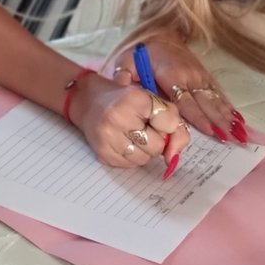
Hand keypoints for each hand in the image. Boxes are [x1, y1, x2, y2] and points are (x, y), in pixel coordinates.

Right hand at [66, 73, 190, 172]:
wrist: (90, 102)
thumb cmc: (126, 100)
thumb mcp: (153, 99)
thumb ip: (173, 123)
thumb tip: (174, 158)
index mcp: (135, 98)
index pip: (170, 123)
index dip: (168, 124)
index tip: (158, 118)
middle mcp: (118, 117)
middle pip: (157, 146)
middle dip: (157, 140)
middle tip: (145, 128)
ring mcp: (108, 137)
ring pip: (144, 159)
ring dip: (145, 150)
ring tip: (134, 135)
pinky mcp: (102, 153)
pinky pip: (130, 165)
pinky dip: (132, 156)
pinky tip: (124, 142)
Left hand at [110, 38, 245, 144]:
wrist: (160, 34)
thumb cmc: (141, 53)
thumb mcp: (126, 61)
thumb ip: (123, 77)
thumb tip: (122, 89)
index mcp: (171, 75)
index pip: (186, 100)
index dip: (198, 116)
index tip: (210, 131)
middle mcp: (189, 76)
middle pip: (205, 103)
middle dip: (219, 121)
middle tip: (231, 139)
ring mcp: (200, 76)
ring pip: (215, 99)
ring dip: (227, 116)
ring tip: (239, 134)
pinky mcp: (205, 76)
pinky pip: (218, 93)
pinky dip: (229, 107)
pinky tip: (238, 121)